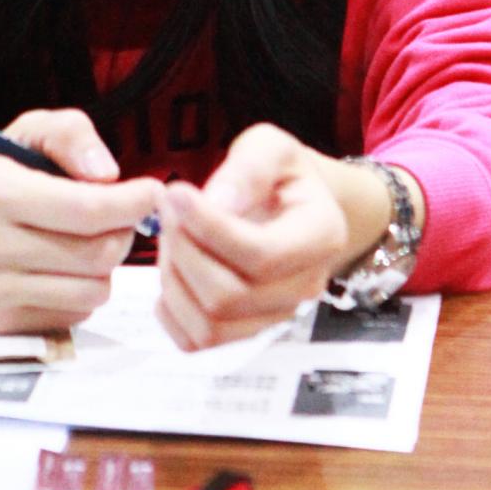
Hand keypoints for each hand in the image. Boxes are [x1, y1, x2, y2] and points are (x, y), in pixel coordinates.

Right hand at [0, 114, 157, 334]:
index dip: (132, 203)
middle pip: (97, 256)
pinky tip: (63, 267)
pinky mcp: (0, 325)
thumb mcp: (29, 131)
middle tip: (120, 216)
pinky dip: (82, 291)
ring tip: (87, 240)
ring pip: (92, 292)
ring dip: (105, 266)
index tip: (153, 191)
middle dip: (123, 233)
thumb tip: (108, 175)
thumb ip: (72, 135)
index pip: (86, 210)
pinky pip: (74, 315)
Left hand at [154, 126, 408, 351]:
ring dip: (174, 279)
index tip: (175, 193)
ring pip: (210, 325)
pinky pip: (197, 341)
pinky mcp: (245, 332)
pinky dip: (171, 311)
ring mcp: (276, 316)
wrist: (292, 205)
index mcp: (322, 237)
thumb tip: (218, 203)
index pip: (261, 255)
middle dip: (185, 251)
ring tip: (172, 236)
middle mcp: (305, 287)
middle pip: (230, 296)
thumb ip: (249, 168)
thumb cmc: (281, 175)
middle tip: (168, 210)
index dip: (209, 229)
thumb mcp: (272, 148)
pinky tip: (174, 268)